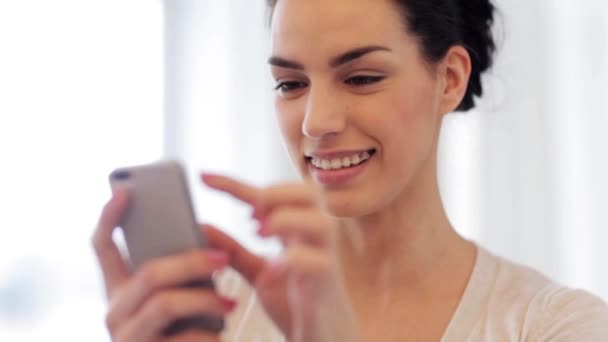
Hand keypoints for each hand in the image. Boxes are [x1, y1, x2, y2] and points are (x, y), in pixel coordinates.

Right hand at [92, 190, 236, 341]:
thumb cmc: (185, 334)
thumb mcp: (178, 300)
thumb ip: (180, 273)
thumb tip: (206, 238)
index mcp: (120, 289)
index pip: (102, 246)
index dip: (110, 217)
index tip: (125, 190)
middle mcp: (114, 311)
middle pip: (150, 272)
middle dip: (192, 262)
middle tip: (225, 258)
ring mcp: (126, 337)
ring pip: (166, 303)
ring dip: (206, 299)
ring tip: (230, 302)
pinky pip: (183, 338)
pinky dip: (208, 335)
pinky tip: (220, 336)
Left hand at [202, 174, 360, 341]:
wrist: (318, 336)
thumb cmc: (293, 300)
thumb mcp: (256, 270)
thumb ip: (232, 249)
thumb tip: (200, 226)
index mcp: (296, 228)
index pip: (270, 195)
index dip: (235, 184)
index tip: (203, 178)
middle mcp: (314, 237)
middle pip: (309, 193)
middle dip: (276, 193)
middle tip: (250, 212)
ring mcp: (325, 258)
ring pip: (322, 223)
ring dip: (288, 219)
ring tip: (259, 231)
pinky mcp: (327, 284)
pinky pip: (320, 263)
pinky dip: (295, 259)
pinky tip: (273, 267)